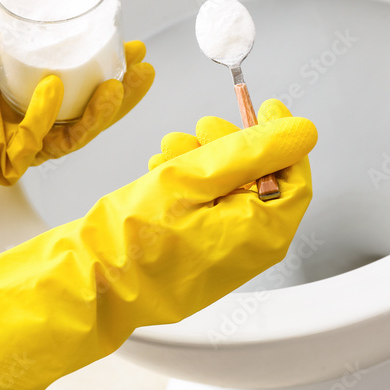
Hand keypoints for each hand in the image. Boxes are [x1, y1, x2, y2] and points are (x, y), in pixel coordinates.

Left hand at [0, 9, 153, 227]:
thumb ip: (19, 19)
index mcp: (38, 99)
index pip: (89, 91)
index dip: (118, 75)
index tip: (137, 52)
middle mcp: (36, 124)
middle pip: (93, 117)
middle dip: (125, 96)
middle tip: (143, 71)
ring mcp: (22, 145)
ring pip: (75, 135)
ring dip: (100, 110)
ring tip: (116, 84)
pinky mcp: (5, 161)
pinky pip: (34, 141)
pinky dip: (44, 113)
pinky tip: (50, 87)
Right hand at [0, 102, 316, 389]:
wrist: (88, 282)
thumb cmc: (133, 237)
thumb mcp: (195, 175)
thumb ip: (253, 150)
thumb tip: (301, 131)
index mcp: (262, 231)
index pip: (295, 174)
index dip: (281, 135)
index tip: (266, 106)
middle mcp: (251, 248)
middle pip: (261, 179)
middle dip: (231, 145)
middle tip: (201, 129)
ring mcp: (225, 256)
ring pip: (230, 190)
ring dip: (204, 160)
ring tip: (167, 152)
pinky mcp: (200, 257)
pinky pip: (209, 210)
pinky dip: (190, 184)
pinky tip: (160, 173)